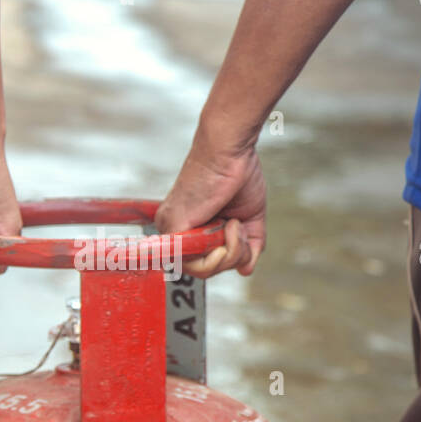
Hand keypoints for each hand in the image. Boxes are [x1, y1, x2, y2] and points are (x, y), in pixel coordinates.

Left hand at [154, 125, 265, 277]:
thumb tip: (244, 271)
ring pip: (203, 270)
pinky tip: (229, 225)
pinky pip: (199, 263)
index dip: (229, 257)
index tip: (238, 230)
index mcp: (189, 228)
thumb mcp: (248, 219)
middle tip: (238, 228)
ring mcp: (172, 232)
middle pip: (205, 271)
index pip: (205, 263)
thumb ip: (247, 246)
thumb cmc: (238, 175)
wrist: (230, 151)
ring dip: (231, 252)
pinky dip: (224, 249)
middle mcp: (176, 231)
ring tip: (234, 224)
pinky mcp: (174, 230)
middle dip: (232, 257)